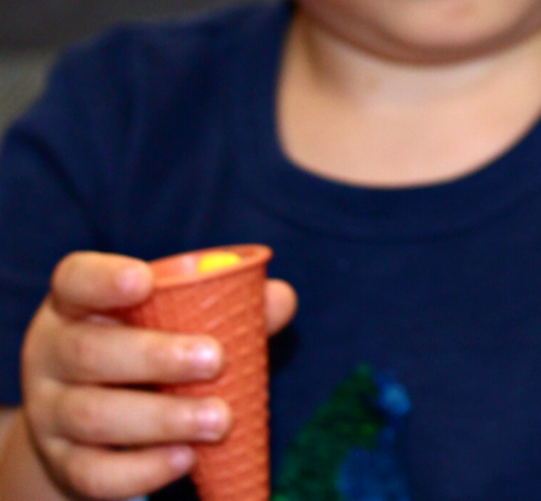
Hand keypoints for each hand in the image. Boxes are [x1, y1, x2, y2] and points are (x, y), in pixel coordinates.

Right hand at [20, 251, 295, 499]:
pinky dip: (143, 469)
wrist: (94, 422)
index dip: (104, 279)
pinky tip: (187, 458)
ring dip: (162, 418)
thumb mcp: (173, 316)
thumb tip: (280, 298)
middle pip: (89, 352)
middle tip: (216, 359)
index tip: (144, 281)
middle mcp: (53, 353)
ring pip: (94, 415)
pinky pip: (95, 473)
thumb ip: (227, 302)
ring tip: (220, 419)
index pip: (76, 279)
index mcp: (77, 302)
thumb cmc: (146, 344)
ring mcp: (50, 412)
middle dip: (156, 356)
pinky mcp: (61, 464)